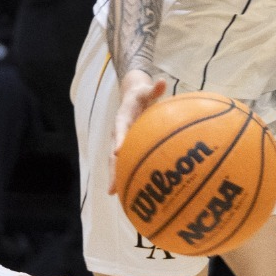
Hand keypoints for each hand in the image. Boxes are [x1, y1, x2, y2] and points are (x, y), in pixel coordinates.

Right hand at [109, 68, 169, 189]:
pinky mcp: (127, 146)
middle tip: (112, 188)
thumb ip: (154, 89)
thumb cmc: (142, 94)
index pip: (120, 130)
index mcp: (123, 119)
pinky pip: (126, 161)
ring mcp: (121, 141)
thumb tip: (163, 81)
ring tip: (116, 194)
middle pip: (113, 154)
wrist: (132, 96)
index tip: (119, 151)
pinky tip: (130, 189)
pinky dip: (126, 173)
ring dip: (116, 176)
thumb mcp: (147, 90)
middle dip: (112, 170)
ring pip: (116, 161)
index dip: (119, 140)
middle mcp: (119, 133)